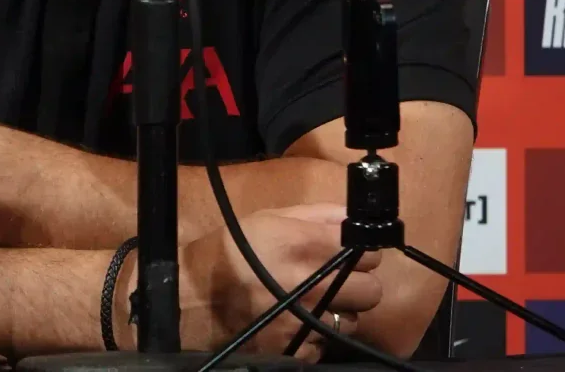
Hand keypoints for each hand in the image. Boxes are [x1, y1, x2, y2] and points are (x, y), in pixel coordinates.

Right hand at [174, 204, 382, 361]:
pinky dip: (315, 335)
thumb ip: (316, 215)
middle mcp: (315, 284)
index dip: (361, 253)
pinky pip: (326, 343)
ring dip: (338, 312)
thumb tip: (352, 216)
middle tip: (336, 281)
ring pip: (352, 320)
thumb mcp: (268, 219)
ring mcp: (309, 321)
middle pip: (372, 291)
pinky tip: (295, 322)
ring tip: (312, 303)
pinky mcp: (300, 349)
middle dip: (357, 285)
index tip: (350, 255)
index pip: (369, 252)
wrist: (192, 300)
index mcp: (308, 245)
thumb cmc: (231, 252)